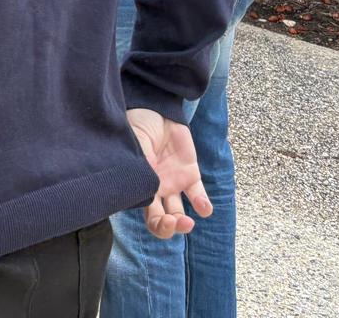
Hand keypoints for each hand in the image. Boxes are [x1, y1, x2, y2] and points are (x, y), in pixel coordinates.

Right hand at [126, 107, 211, 237]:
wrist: (154, 109)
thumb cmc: (136, 128)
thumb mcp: (134, 149)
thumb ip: (139, 169)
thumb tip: (143, 191)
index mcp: (140, 187)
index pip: (147, 217)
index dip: (157, 226)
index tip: (164, 220)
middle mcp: (156, 190)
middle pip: (163, 220)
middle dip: (169, 228)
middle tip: (175, 223)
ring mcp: (173, 183)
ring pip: (179, 212)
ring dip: (184, 221)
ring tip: (188, 221)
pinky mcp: (189, 173)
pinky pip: (197, 194)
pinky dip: (203, 204)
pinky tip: (204, 208)